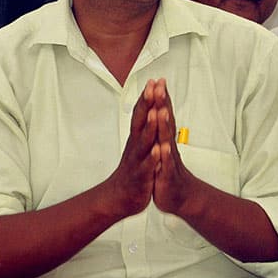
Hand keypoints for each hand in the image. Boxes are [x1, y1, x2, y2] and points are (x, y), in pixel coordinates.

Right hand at [99, 79, 160, 217]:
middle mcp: (135, 146)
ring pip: (144, 141)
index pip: (141, 114)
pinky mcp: (141, 177)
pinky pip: (147, 166)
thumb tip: (149, 107)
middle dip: (148, 103)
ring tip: (156, 112)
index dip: (148, 97)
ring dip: (150, 126)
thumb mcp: (138, 146)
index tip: (155, 80)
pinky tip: (158, 150)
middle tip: (153, 86)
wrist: (119, 197)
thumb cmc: (133, 170)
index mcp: (137, 138)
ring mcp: (137, 160)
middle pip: (140, 121)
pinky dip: (152, 158)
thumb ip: (143, 128)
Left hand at [149, 79, 198, 215]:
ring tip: (161, 111)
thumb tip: (160, 109)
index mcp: (165, 139)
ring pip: (167, 140)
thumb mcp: (163, 148)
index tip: (157, 79)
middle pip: (166, 122)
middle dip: (163, 104)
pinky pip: (165, 165)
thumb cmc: (169, 171)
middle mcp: (169, 146)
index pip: (163, 115)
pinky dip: (163, 156)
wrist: (180, 197)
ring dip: (164, 126)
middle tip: (160, 86)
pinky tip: (161, 148)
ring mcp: (169, 160)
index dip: (160, 98)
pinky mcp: (167, 175)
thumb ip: (163, 129)